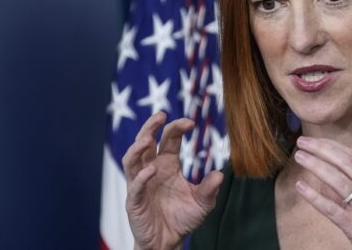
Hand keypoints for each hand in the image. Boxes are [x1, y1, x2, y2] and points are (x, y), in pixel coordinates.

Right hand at [122, 112, 222, 249]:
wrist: (168, 242)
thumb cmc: (182, 218)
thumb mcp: (202, 203)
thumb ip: (209, 189)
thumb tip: (219, 175)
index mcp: (167, 164)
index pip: (168, 139)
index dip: (176, 128)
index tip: (190, 122)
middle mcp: (152, 169)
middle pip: (145, 142)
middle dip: (150, 127)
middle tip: (160, 114)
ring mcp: (140, 184)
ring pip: (132, 160)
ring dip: (138, 148)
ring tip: (148, 139)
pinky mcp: (135, 201)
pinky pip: (134, 186)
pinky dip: (141, 177)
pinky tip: (152, 170)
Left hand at [293, 136, 351, 249]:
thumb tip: (327, 179)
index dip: (331, 146)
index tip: (315, 141)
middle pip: (344, 162)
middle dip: (321, 149)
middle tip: (302, 142)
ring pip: (337, 180)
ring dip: (315, 165)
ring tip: (299, 157)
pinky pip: (331, 208)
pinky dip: (313, 196)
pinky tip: (300, 186)